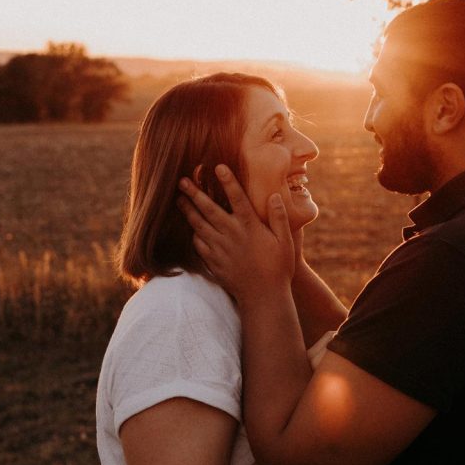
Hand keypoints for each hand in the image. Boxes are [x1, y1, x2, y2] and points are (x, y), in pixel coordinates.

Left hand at [177, 164, 294, 304]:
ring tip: (178, 199)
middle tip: (182, 180)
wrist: (263, 297)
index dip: (227, 181)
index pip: (237, 197)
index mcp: (250, 226)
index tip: (217, 166)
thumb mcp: (286, 242)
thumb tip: (273, 195)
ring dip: (188, 210)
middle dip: (195, 193)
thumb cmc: (278, 268)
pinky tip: (189, 227)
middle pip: (209, 209)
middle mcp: (232, 235)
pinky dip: (193, 234)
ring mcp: (220, 249)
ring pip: (199, 225)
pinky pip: (198, 244)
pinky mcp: (213, 262)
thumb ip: (279, 218)